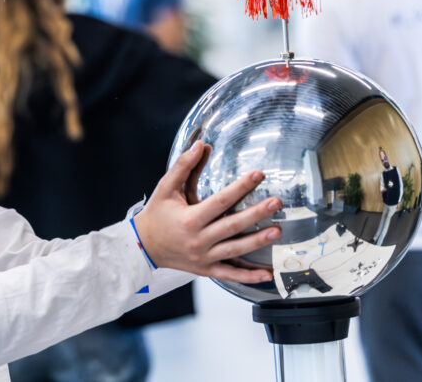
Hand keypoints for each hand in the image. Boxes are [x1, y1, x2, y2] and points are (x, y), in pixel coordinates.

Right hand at [133, 140, 280, 283]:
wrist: (144, 246)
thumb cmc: (157, 215)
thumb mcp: (166, 188)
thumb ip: (183, 166)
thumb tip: (200, 145)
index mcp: (190, 219)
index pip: (220, 201)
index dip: (241, 187)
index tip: (258, 175)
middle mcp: (198, 240)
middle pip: (232, 226)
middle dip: (256, 214)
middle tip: (276, 203)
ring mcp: (203, 257)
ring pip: (235, 250)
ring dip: (257, 241)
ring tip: (277, 231)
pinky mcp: (206, 270)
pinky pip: (230, 274)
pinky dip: (249, 276)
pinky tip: (267, 273)